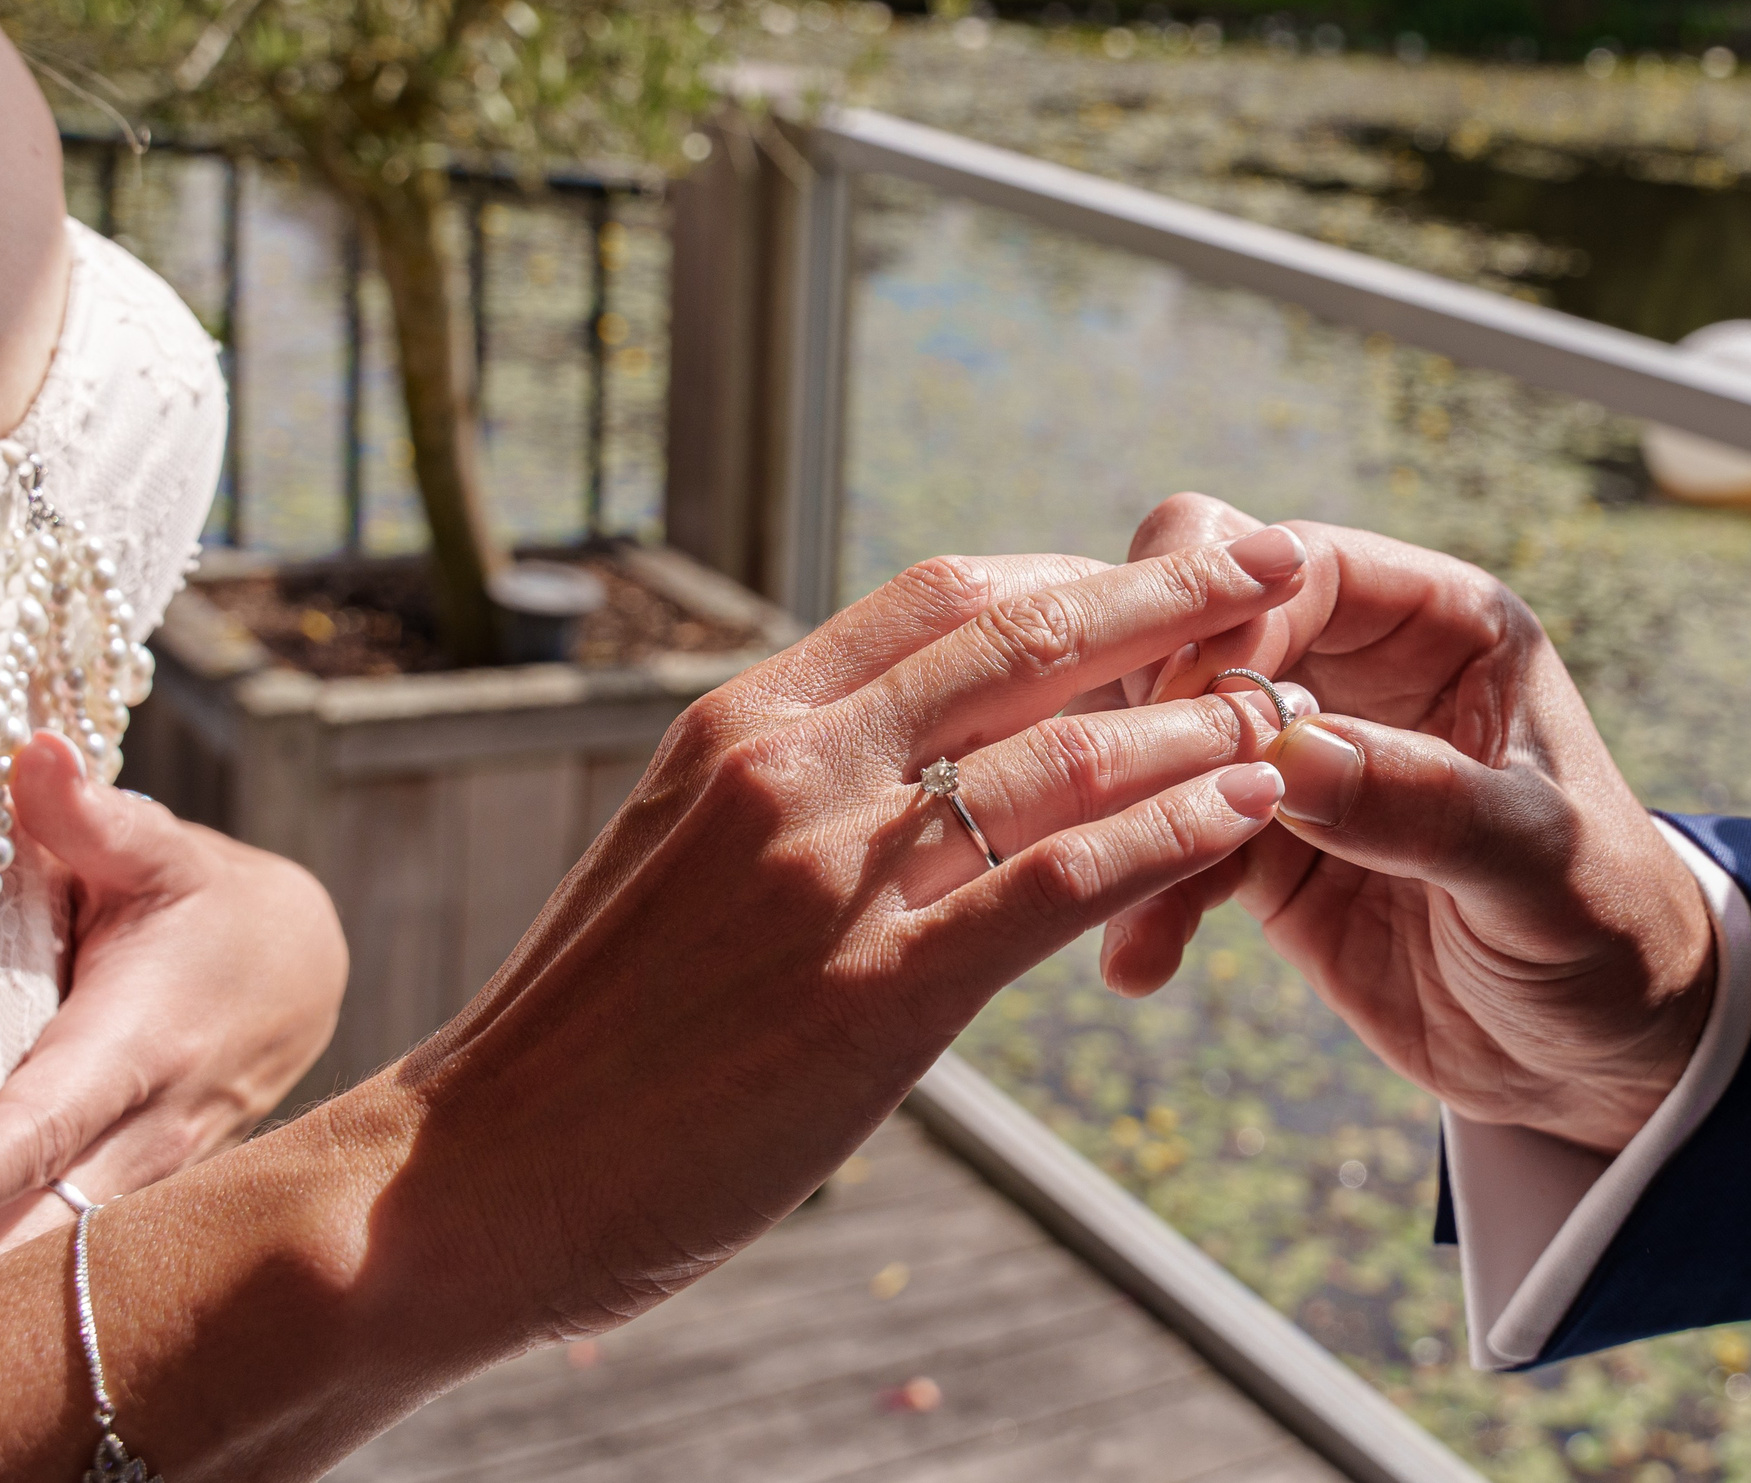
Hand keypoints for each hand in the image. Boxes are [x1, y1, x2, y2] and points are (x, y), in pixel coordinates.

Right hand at [0, 538, 1313, 1479]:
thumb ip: (791, 788)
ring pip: (1060, 750)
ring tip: (1286, 706)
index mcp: (742, 724)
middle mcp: (791, 766)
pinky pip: (1059, 884)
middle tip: (1269, 568)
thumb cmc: (583, 1031)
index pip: (940, 597)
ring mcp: (831, 874)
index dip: (1071, 571)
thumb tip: (915, 753)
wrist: (465, 1182)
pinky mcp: (872, 993)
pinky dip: (1169, 833)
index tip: (1155, 568)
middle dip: (1162, 595)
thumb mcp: (677, 855)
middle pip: (1019, 636)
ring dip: (1195, 718)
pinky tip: (1243, 813)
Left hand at [0, 733, 348, 1276]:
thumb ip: (88, 817)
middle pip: (26, 1235)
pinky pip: (48, 1260)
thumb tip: (34, 753)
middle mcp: (138, 1135)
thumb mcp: (163, 851)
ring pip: (40, 1269)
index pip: (35, 1124)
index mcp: (134, 1048)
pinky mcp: (122, 1208)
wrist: (301, 973)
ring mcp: (134, 1185)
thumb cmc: (214, 907)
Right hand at [1112, 495, 1714, 1153]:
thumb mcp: (1542, 867)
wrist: (1599, 1057)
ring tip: (1120, 884)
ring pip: (1171, 731)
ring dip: (1133, 799)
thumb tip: (1295, 758)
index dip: (1236, 616)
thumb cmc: (1611, 929)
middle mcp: (1363, 672)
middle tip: (1129, 775)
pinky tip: (1138, 960)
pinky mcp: (1264, 849)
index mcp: (1446, 626)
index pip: (1308, 566)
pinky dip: (1145, 893)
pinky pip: (1173, 840)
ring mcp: (1302, 760)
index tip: (1193, 695)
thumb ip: (1425, 804)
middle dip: (1157, 687)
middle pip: (1211, 621)